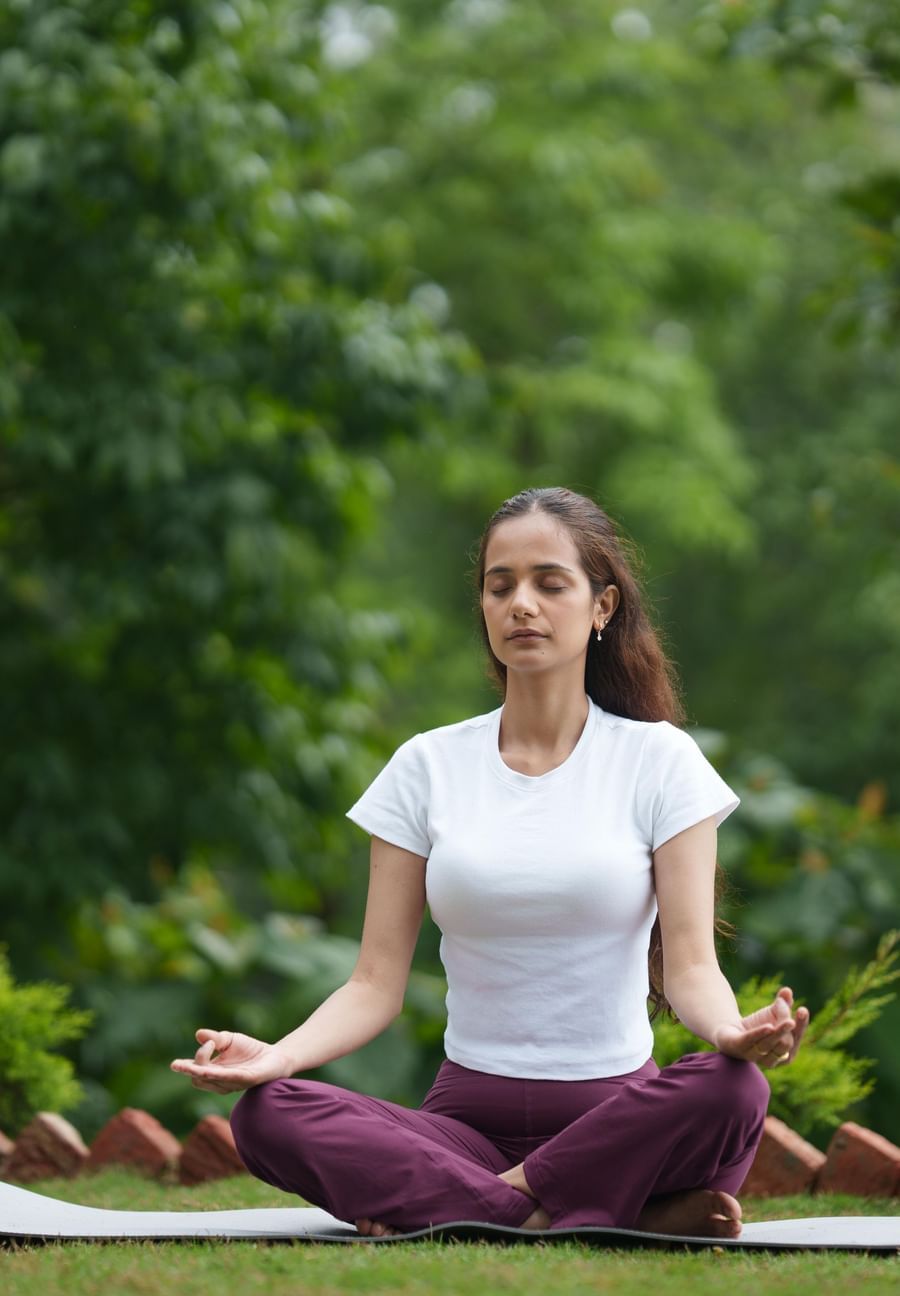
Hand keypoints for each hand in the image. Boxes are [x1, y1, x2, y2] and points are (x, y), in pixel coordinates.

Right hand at [170, 1029, 293, 1092]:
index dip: (189, 1063)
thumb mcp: (230, 1039)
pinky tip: (208, 1070)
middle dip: (190, 1068)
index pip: (194, 1072)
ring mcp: (232, 1083)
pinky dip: (216, 1074)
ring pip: (209, 1081)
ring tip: (200, 1055)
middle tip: (195, 1053)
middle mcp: (220, 1081)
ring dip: (200, 1069)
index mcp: (214, 1071)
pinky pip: (228, 1079)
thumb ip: (215, 1037)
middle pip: (197, 1080)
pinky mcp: (246, 1079)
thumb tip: (198, 1034)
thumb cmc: (250, 1050)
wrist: (275, 1056)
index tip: (209, 1042)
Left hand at [713, 986, 809, 1069]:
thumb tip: (787, 991)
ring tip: (787, 1021)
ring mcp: (755, 1055)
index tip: (803, 1010)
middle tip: (788, 1016)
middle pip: (785, 1043)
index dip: (801, 1025)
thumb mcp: (773, 1012)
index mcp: (786, 1052)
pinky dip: (760, 1034)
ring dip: (778, 1033)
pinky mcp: (738, 1048)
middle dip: (786, 1029)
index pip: (796, 1039)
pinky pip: (751, 1041)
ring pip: (769, 1044)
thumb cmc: (758, 1025)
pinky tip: (769, 1027)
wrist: (730, 1031)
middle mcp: (773, 1059)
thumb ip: (783, 1003)